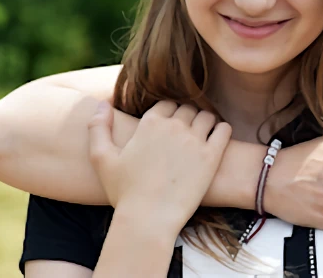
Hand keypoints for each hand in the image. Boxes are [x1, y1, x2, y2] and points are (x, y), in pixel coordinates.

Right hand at [88, 100, 231, 233]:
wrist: (148, 219)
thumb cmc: (124, 192)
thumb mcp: (101, 158)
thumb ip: (98, 128)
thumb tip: (100, 103)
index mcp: (150, 123)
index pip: (166, 104)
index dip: (168, 113)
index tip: (169, 125)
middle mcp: (174, 126)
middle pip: (187, 108)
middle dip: (186, 117)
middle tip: (185, 133)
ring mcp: (195, 139)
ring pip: (207, 116)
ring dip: (205, 122)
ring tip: (202, 135)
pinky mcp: (212, 155)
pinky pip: (224, 129)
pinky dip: (222, 130)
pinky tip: (216, 139)